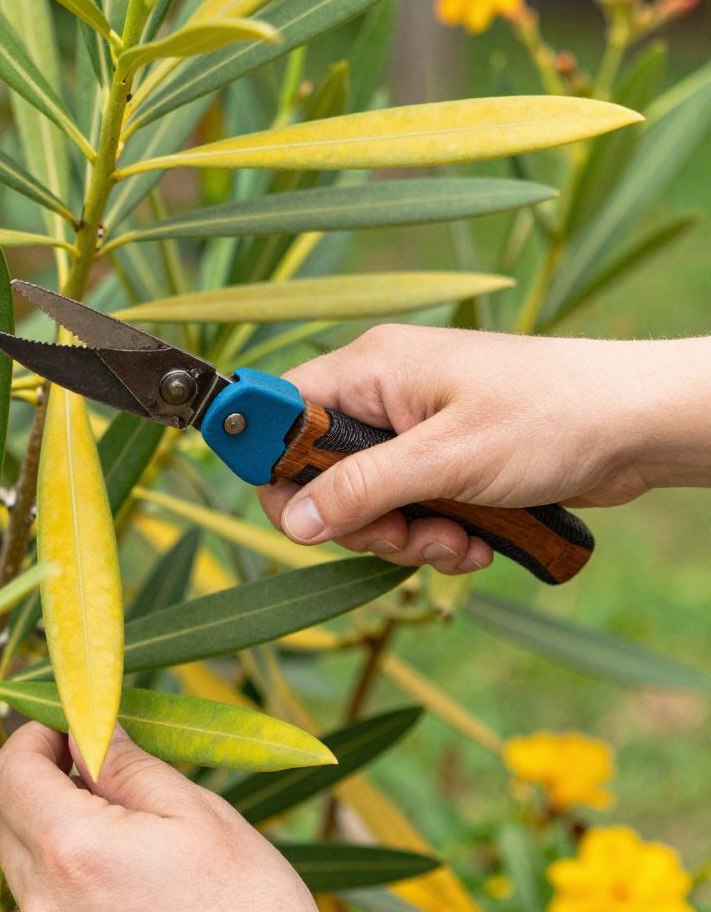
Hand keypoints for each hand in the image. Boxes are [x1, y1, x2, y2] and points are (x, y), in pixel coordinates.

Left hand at [0, 721, 336, 911]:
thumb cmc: (251, 909)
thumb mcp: (196, 812)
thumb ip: (124, 763)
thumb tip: (84, 731)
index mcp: (71, 849)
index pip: (10, 774)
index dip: (32, 740)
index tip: (66, 730)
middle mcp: (44, 909)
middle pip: (10, 826)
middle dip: (44, 792)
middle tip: (105, 780)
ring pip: (29, 881)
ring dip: (58, 850)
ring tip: (131, 849)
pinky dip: (76, 904)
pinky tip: (139, 909)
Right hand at [258, 326, 710, 571]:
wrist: (636, 426)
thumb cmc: (551, 417)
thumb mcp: (448, 460)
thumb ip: (363, 490)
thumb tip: (293, 523)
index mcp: (372, 370)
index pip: (280, 414)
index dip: (276, 468)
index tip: (307, 516)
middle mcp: (385, 398)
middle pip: (321, 477)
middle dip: (361, 523)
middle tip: (406, 536)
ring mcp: (416, 434)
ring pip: (368, 508)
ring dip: (406, 540)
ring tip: (457, 540)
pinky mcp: (447, 466)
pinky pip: (412, 516)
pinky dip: (438, 538)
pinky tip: (477, 541)